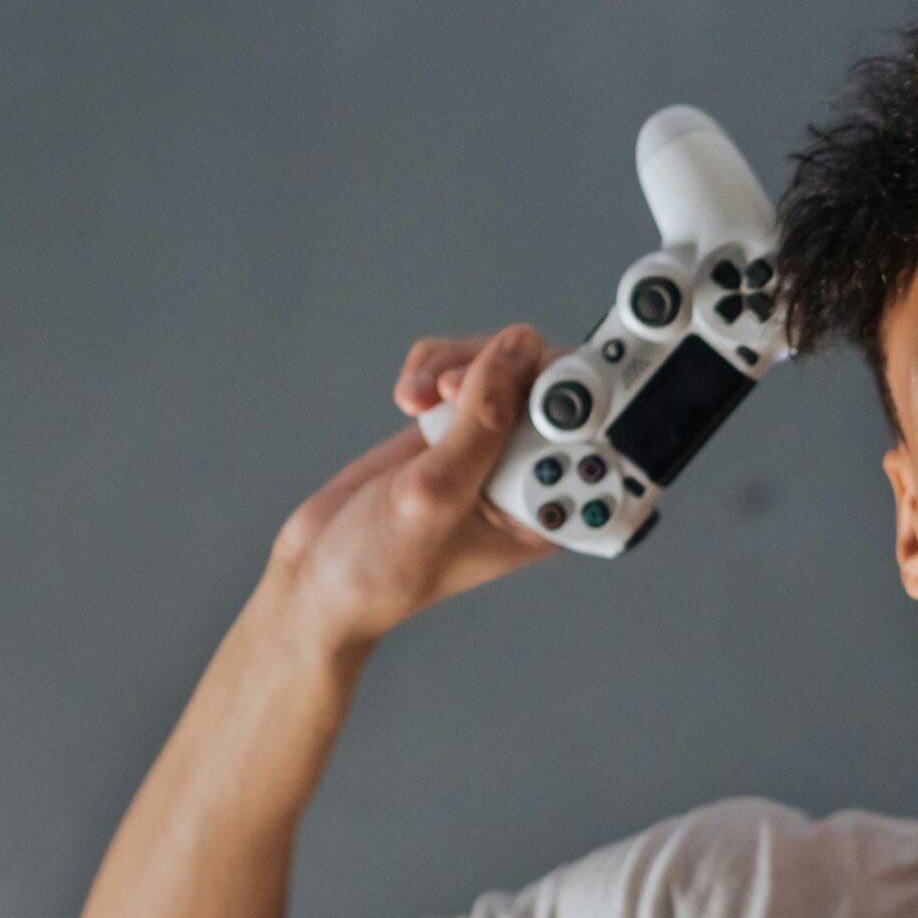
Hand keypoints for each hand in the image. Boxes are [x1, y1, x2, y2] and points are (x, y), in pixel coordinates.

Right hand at [264, 322, 560, 656]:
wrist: (321, 570)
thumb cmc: (385, 564)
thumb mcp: (436, 493)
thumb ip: (483, 420)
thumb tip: (521, 348)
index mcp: (551, 504)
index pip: (596, 432)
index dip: (578, 394)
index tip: (539, 388)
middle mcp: (531, 469)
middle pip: (550, 380)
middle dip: (502, 370)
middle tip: (455, 389)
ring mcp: (493, 441)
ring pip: (503, 361)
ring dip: (459, 364)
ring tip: (419, 400)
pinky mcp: (455, 420)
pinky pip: (462, 363)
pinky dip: (433, 367)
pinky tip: (409, 400)